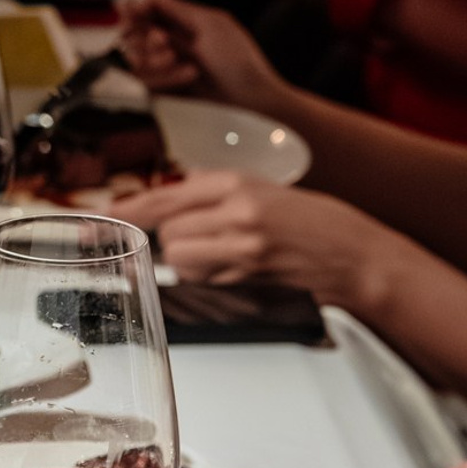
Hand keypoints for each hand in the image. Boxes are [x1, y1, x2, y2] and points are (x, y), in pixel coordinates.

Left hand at [110, 171, 390, 310]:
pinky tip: (236, 272)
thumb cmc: (319, 224)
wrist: (363, 259)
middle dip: (172, 240)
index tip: (103, 216)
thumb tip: (175, 192)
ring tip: (222, 256)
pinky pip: (206, 283)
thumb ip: (216, 190)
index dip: (129, 209)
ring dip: (188, 262)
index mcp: (237, 185)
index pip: (165, 196)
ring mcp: (244, 250)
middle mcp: (236, 214)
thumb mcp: (265, 190)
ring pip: (182, 260)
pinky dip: (208, 280)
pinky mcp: (252, 282)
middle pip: (168, 233)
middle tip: (202, 239)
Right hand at [117, 0, 284, 112]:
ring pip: (137, 59)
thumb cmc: (238, 58)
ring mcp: (166, 67)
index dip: (135, 10)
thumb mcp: (209, 25)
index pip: (145, 11)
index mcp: (182, 22)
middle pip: (134, 34)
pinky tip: (189, 77)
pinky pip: (146, 82)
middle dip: (146, 38)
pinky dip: (167, 78)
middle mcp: (170, 42)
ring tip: (188, 66)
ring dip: (158, 62)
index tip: (132, 9)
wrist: (250, 97)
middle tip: (165, 42)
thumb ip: (177, 8)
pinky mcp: (165, 89)